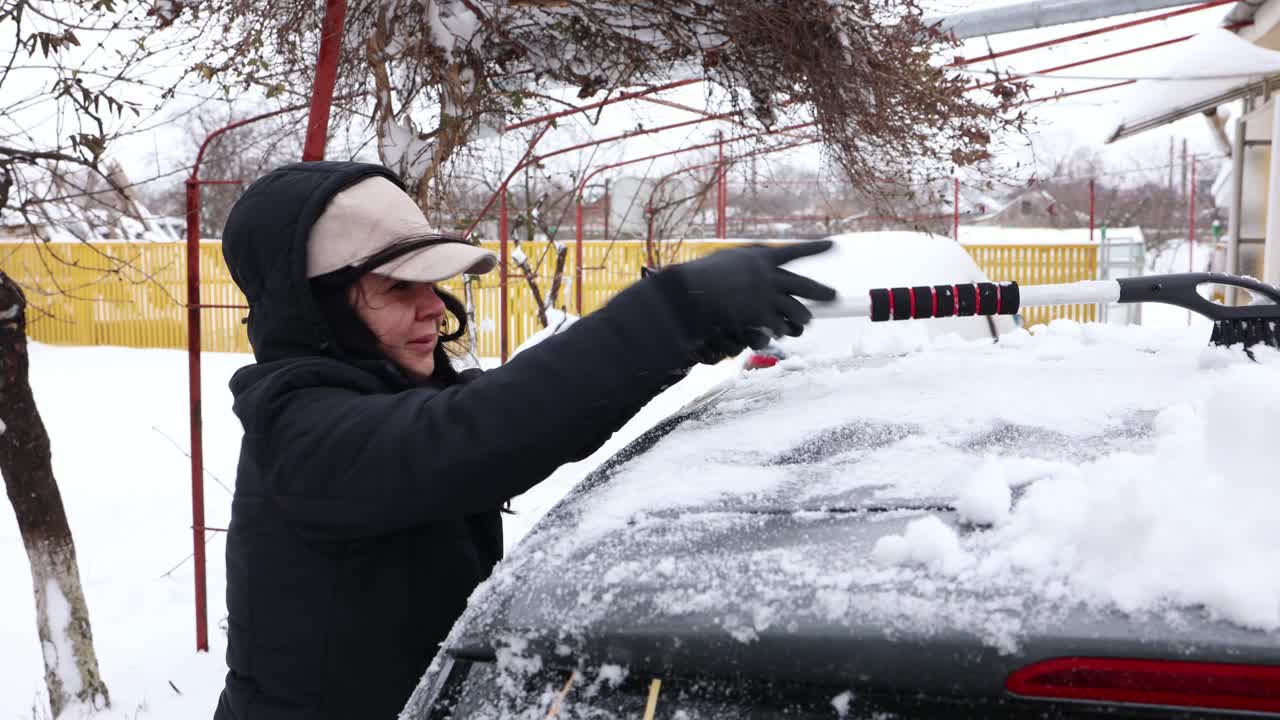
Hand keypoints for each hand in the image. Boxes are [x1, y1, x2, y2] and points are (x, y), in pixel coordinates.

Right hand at [669, 240, 836, 351]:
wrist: (693, 291)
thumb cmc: (701, 275)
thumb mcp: (726, 260)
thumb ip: (743, 262)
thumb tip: (750, 262)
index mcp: (761, 257)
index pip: (794, 252)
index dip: (814, 249)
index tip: (833, 245)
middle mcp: (770, 276)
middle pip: (804, 285)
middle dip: (822, 292)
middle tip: (835, 296)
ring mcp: (767, 297)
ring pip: (796, 310)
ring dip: (803, 317)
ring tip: (807, 321)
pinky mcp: (761, 316)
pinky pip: (779, 327)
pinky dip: (780, 331)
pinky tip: (782, 334)